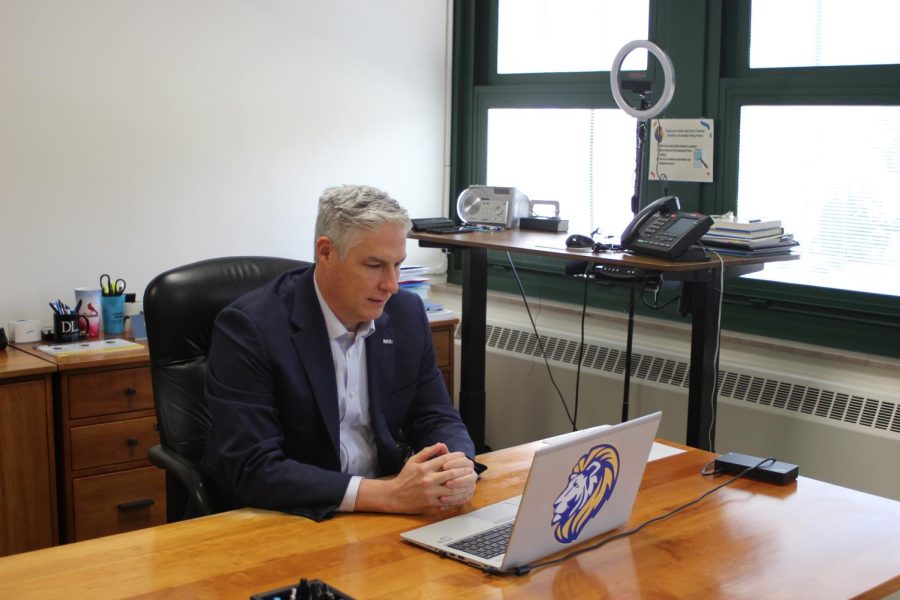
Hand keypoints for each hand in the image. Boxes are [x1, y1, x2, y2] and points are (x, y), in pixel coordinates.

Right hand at [356, 443, 476, 513]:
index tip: (463, 456)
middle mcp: (428, 480)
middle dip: (465, 470)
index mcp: (424, 468)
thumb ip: (427, 452)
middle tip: (472, 469)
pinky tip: (465, 494)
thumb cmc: (404, 477)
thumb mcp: (413, 460)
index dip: (457, 457)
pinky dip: (459, 498)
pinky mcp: (431, 504)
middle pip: (452, 473)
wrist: (394, 496)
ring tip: (472, 482)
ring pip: (453, 489)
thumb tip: (441, 444)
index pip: (445, 459)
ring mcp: (430, 493)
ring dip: (465, 485)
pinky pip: (449, 501)